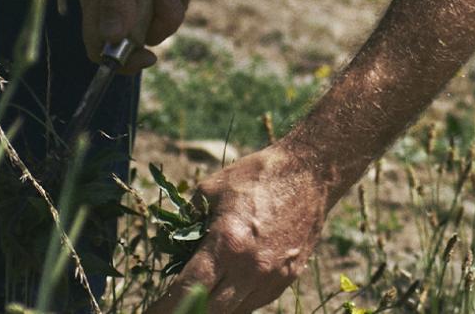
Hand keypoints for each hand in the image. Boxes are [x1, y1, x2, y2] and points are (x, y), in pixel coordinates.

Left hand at [144, 145, 333, 313]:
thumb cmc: (256, 177)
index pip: (188, 291)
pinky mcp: (286, 280)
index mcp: (227, 244)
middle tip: (169, 310)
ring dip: (213, 308)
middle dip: (186, 313)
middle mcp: (250, 269)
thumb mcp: (210, 190)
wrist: (310, 175)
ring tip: (199, 296)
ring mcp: (271, 278)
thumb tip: (171, 247)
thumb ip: (188, 222)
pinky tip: (226, 289)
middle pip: (210, 312)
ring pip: (234, 312)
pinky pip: (254, 302)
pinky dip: (235, 301)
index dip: (164, 308)